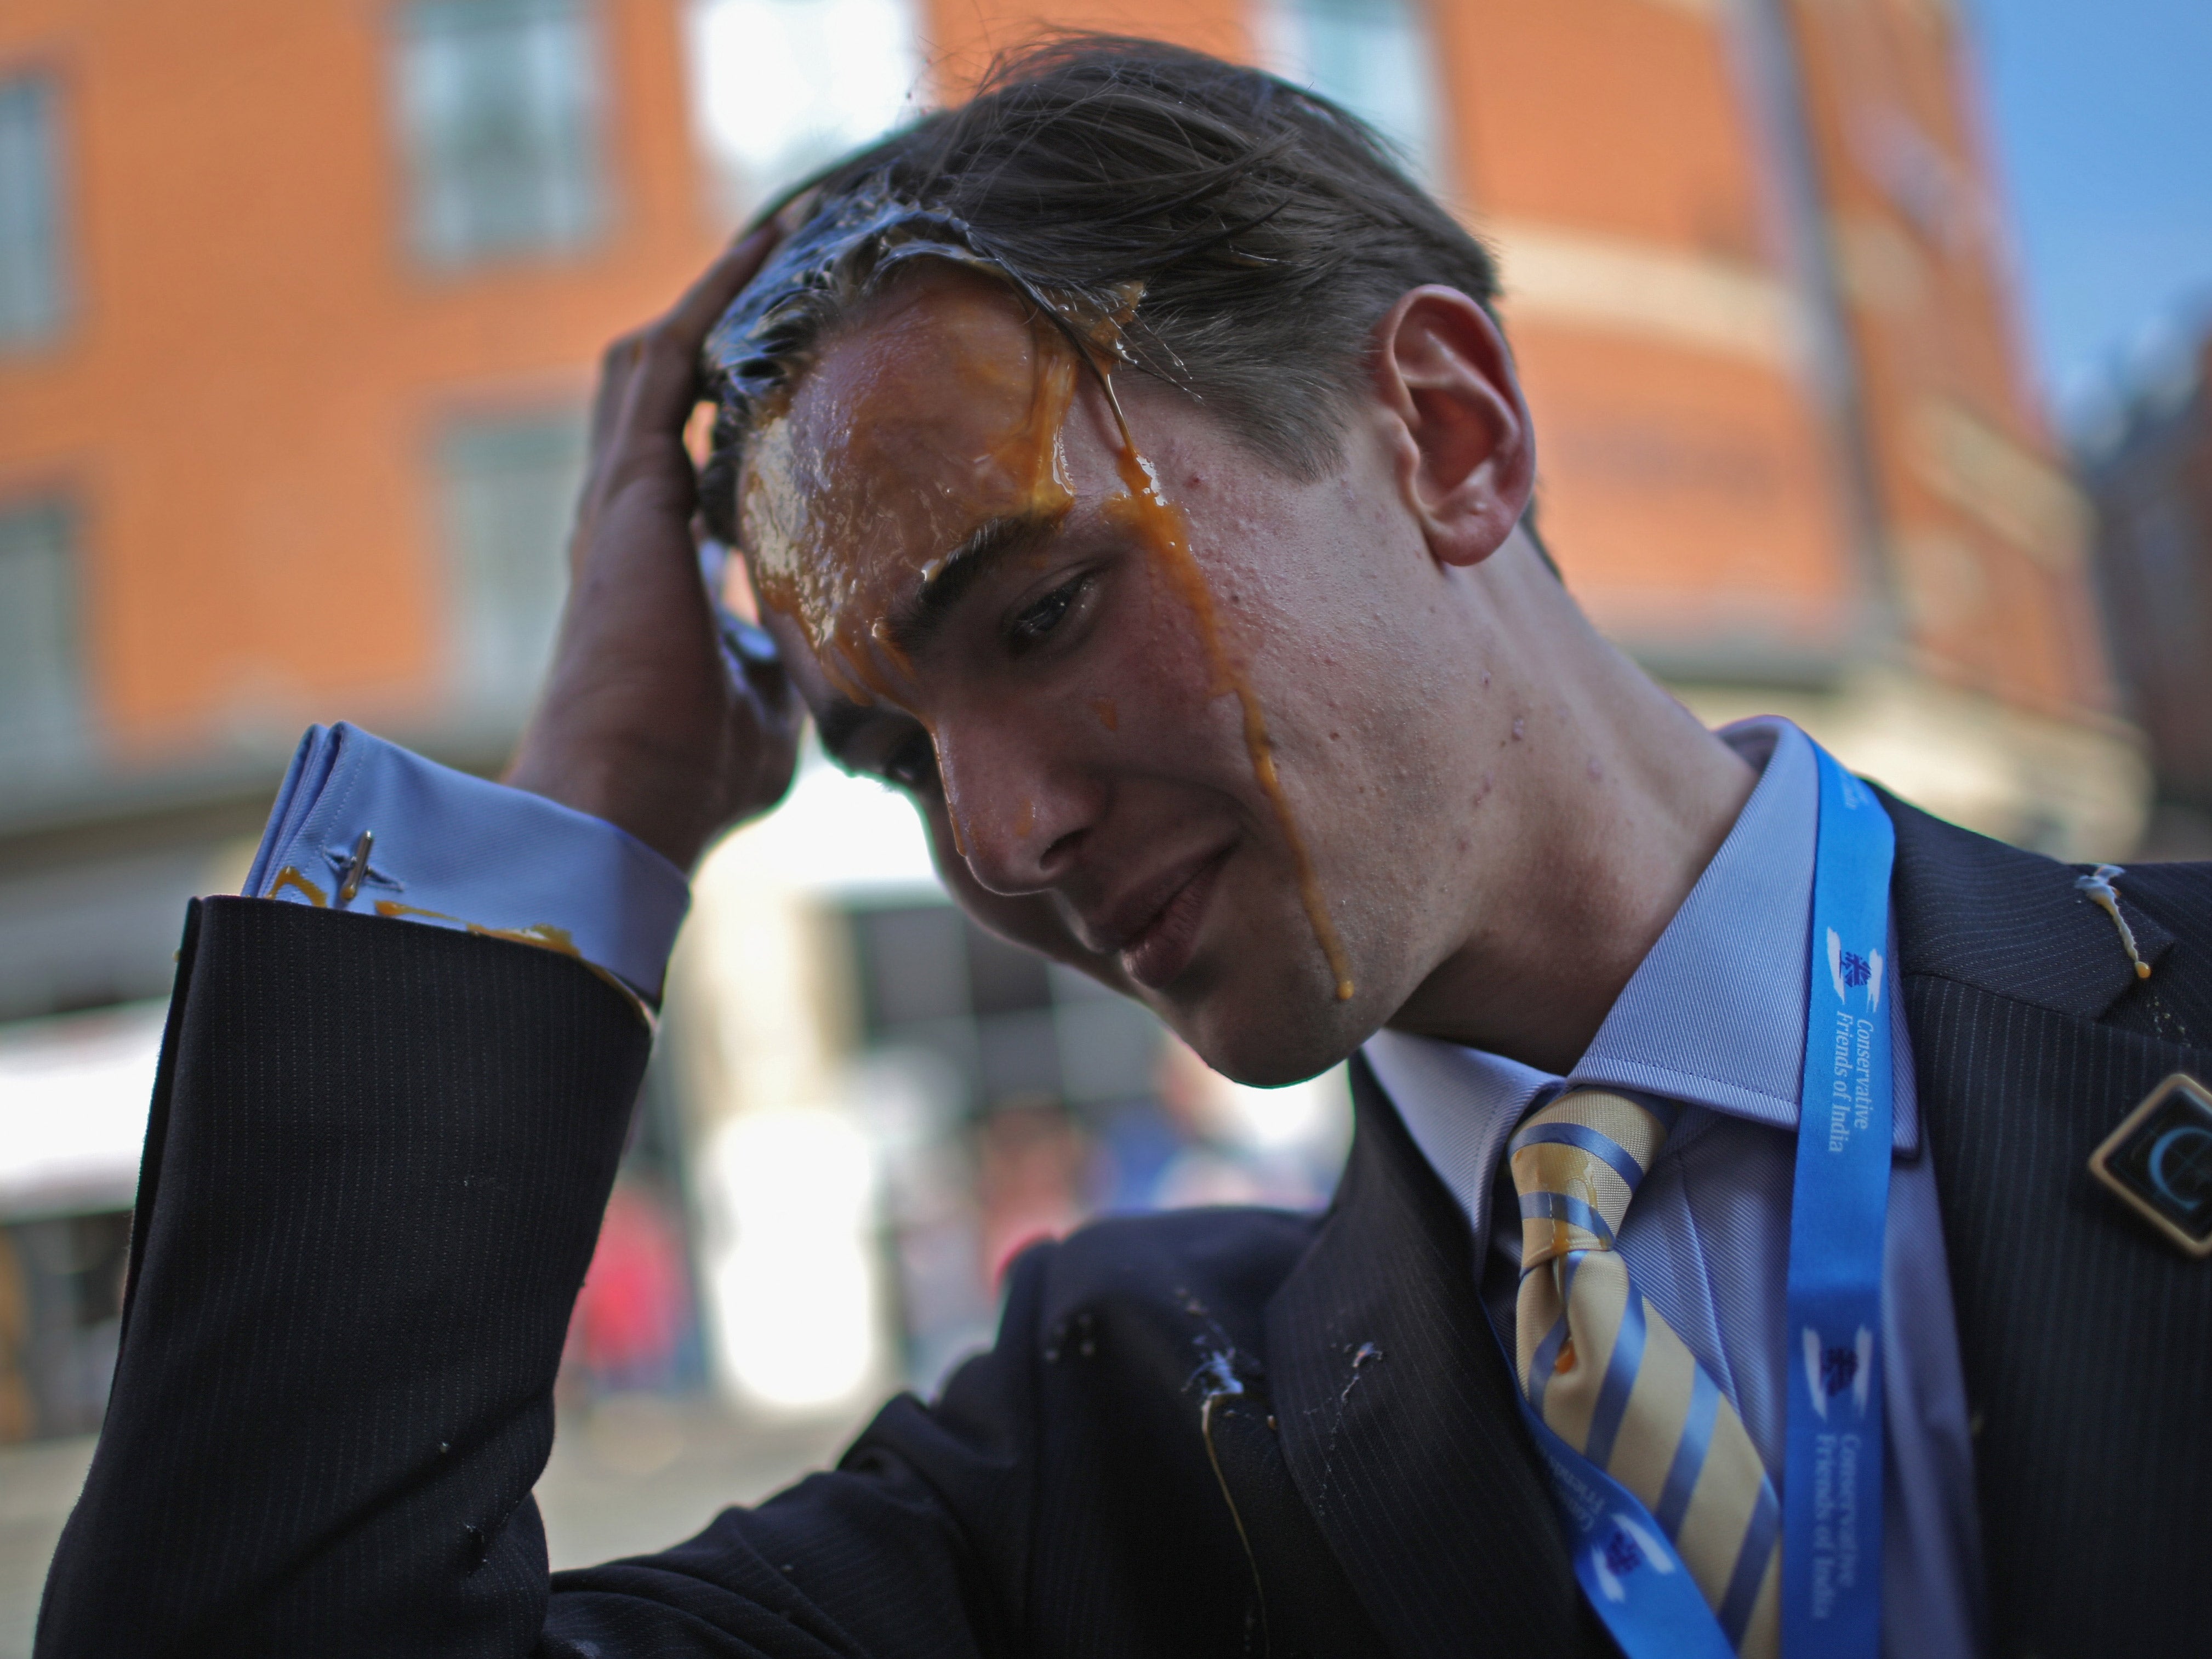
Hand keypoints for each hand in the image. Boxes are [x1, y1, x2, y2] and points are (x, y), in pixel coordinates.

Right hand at [506, 230, 799, 870]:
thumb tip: (844, 664)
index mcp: (659, 567)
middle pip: (665, 388)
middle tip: (791, 267)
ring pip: (658, 360)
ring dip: (718, 296)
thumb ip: (792, 666)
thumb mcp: (769, 709)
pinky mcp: (631, 489)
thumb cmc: (688, 774)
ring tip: (781, 236)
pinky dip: (715, 302)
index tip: (800, 370)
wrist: (622, 799)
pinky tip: (764, 252)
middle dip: (723, 324)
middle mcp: (630, 520)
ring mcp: (622, 499)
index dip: (739, 407)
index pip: (698, 459)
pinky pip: (673, 363)